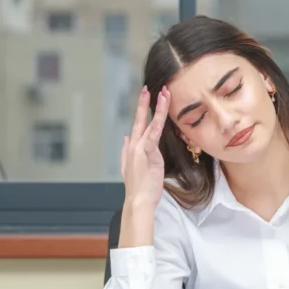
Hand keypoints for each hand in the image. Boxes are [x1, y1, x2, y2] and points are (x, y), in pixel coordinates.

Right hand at [121, 85, 170, 209]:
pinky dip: (158, 124)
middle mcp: (134, 145)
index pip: (138, 124)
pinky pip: (154, 136)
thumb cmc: (139, 187)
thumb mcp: (130, 166)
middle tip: (148, 88)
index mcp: (132, 147)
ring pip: (151, 124)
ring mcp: (139, 148)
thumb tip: (125, 137)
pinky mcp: (147, 154)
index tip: (145, 96)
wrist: (137, 200)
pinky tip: (162, 114)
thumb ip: (126, 150)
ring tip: (163, 94)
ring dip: (158, 108)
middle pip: (140, 119)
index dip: (141, 109)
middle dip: (144, 103)